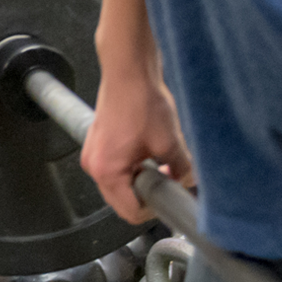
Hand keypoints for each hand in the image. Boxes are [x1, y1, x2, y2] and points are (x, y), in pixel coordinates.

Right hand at [80, 66, 193, 222]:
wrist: (128, 69)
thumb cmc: (140, 100)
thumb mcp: (170, 141)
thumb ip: (181, 169)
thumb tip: (188, 181)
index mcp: (107, 171)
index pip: (131, 212)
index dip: (155, 209)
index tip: (171, 198)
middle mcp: (94, 165)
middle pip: (121, 200)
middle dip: (146, 194)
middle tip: (168, 180)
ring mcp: (93, 154)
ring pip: (118, 184)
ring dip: (139, 180)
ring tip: (159, 162)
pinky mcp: (98, 142)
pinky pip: (114, 167)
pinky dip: (131, 167)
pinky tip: (147, 151)